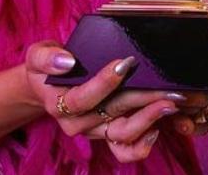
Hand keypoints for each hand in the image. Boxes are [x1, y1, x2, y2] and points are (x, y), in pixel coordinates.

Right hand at [24, 42, 181, 161]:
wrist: (48, 86)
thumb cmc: (47, 67)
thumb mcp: (38, 55)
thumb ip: (47, 57)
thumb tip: (66, 61)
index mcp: (60, 103)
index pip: (84, 97)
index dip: (104, 82)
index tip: (126, 63)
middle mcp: (78, 122)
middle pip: (113, 112)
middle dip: (142, 98)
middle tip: (167, 86)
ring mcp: (94, 131)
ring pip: (123, 134)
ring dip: (149, 120)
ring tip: (169, 104)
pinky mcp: (107, 137)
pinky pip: (125, 151)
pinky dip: (142, 145)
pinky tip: (158, 128)